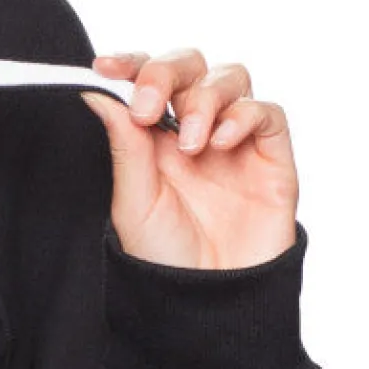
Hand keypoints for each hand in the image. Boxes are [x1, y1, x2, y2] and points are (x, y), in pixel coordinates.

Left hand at [79, 49, 298, 269]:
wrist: (210, 304)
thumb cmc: (167, 259)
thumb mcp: (133, 202)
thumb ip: (124, 145)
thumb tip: (96, 92)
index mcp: (155, 137)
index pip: (146, 79)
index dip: (130, 64)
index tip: (104, 66)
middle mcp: (195, 129)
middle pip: (189, 66)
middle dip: (167, 74)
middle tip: (150, 110)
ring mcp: (235, 140)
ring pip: (230, 78)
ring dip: (206, 99)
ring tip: (193, 145)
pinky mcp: (271, 157)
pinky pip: (267, 112)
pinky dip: (244, 116)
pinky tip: (220, 145)